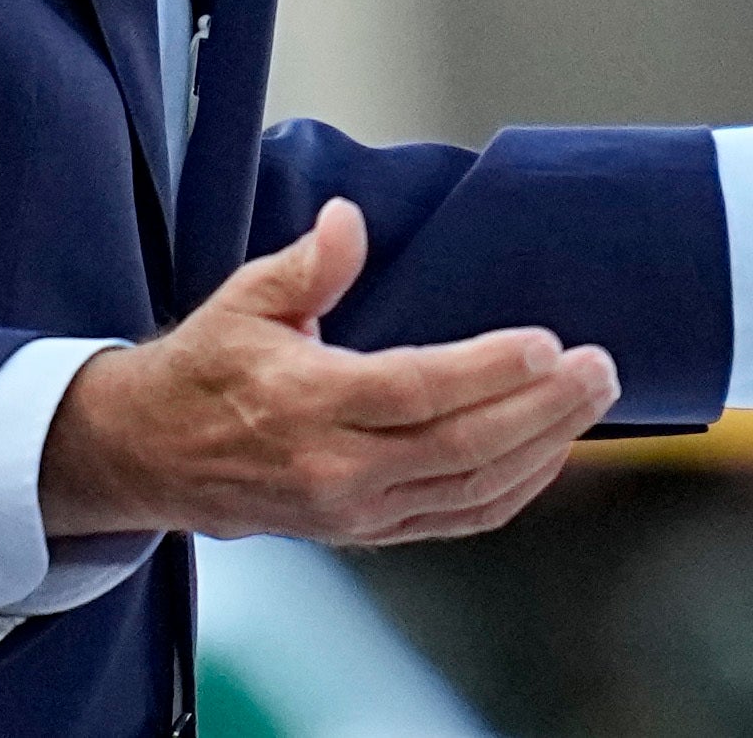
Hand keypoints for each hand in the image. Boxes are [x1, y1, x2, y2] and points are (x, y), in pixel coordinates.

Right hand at [39, 199, 617, 547]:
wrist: (153, 458)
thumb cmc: (206, 368)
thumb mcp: (244, 299)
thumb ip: (307, 264)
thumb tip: (348, 219)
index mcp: (305, 404)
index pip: (416, 391)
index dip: (489, 370)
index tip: (547, 342)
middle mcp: (336, 469)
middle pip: (462, 445)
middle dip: (544, 409)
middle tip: (600, 369)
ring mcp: (355, 511)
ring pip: (472, 488)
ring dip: (544, 447)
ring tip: (593, 401)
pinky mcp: (367, 532)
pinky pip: (458, 517)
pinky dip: (514, 488)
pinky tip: (550, 451)